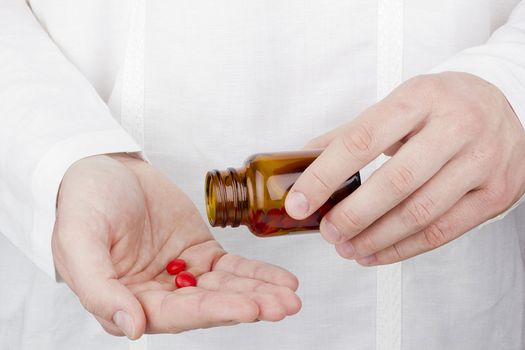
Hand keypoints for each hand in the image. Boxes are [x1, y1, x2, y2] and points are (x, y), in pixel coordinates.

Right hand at [52, 153, 300, 339]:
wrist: (102, 167)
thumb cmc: (83, 203)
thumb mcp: (78, 242)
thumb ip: (100, 289)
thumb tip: (132, 328)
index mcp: (126, 301)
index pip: (175, 314)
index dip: (213, 311)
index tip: (249, 309)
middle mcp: (158, 295)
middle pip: (209, 305)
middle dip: (248, 306)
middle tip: (283, 305)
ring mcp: (182, 274)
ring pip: (226, 288)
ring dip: (259, 293)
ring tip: (291, 295)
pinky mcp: (200, 252)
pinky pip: (232, 267)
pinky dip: (257, 273)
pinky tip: (282, 280)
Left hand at [285, 72, 524, 264]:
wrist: (505, 105)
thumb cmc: (442, 106)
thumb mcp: (398, 104)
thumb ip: (352, 133)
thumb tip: (304, 162)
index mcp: (419, 98)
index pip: (361, 140)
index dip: (324, 176)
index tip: (299, 202)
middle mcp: (455, 127)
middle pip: (394, 182)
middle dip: (352, 215)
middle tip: (328, 232)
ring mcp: (481, 161)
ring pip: (420, 212)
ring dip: (376, 238)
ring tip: (348, 247)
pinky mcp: (495, 193)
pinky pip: (444, 231)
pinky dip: (404, 248)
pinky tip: (377, 252)